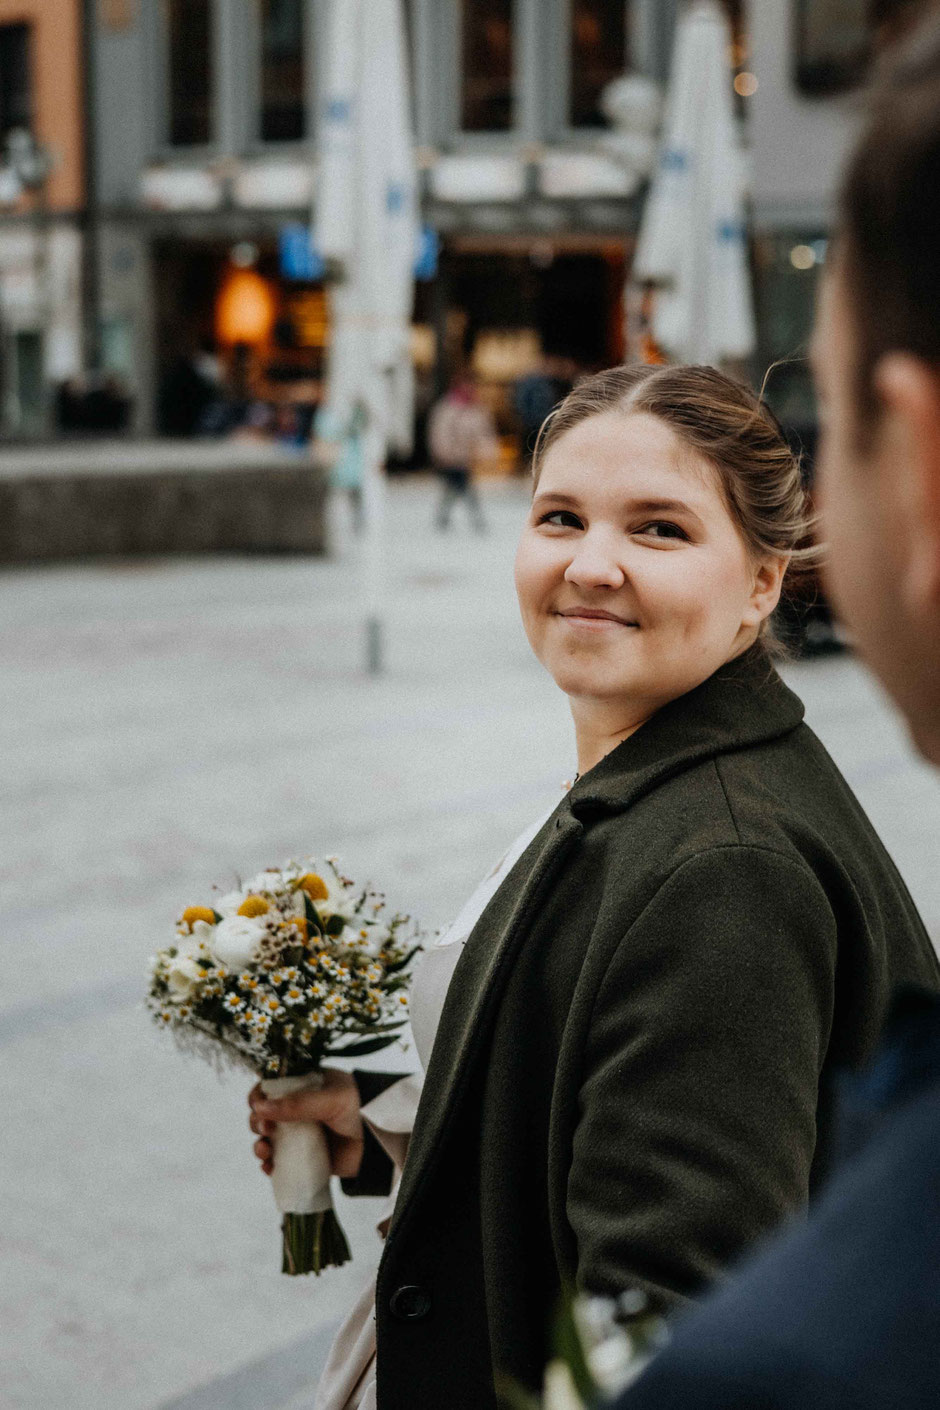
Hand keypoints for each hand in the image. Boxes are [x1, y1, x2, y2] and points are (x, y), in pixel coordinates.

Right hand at [248, 1068, 363, 1178]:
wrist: (382, 1142)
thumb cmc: (361, 1108)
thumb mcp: (331, 1099)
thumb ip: (298, 1104)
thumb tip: (260, 1107)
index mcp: (305, 1085)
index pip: (273, 1087)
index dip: (260, 1096)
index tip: (257, 1106)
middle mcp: (300, 1109)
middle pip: (266, 1115)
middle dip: (258, 1123)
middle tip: (265, 1130)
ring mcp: (302, 1134)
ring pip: (269, 1140)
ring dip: (260, 1145)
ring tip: (264, 1151)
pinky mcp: (306, 1157)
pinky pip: (281, 1162)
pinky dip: (270, 1166)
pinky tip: (269, 1168)